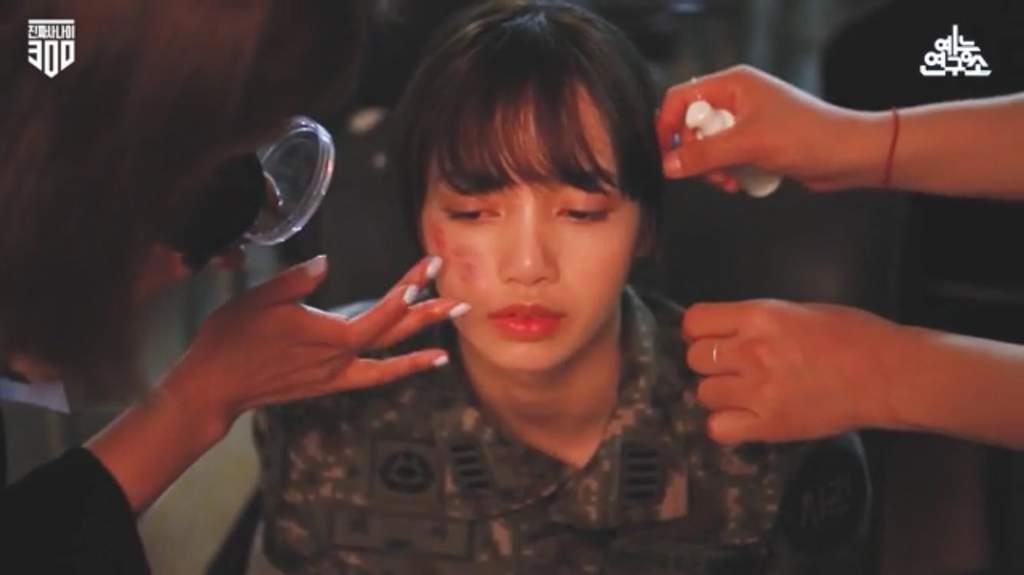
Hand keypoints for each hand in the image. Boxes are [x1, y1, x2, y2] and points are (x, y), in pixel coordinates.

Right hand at [163, 255, 461, 436]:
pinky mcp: (328, 384)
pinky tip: (411, 363)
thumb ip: (297, 280)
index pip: (384, 311)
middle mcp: (341, 359)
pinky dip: (396, 371)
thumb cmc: (232, 339)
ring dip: (420, 352)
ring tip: (448, 346)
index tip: (428, 268)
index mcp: (331, 336)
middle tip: (460, 301)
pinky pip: (371, 378)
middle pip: (396, 336)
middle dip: (429, 315)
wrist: (215, 387)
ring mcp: (336, 376)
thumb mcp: (260, 298)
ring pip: (389, 363)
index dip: (409, 289)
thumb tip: (325, 264)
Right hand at [657, 65, 888, 191]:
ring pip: (706, 147)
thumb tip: (668, 164)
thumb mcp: (748, 145)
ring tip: (729, 180)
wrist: (848, 156)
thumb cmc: (809, 137)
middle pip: (691, 127)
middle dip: (696, 155)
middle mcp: (736, 99)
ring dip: (712, 169)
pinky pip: (724, 158)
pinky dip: (727, 173)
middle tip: (708, 172)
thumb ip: (704, 155)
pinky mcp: (754, 143)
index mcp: (733, 85)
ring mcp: (745, 122)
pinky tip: (740, 182)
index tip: (667, 156)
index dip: (668, 127)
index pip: (681, 99)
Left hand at [682, 299, 903, 443]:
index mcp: (759, 317)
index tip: (711, 337)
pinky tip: (743, 419)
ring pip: (703, 393)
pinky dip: (725, 425)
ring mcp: (757, 391)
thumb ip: (759, 321)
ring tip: (742, 394)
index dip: (698, 330)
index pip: (695, 321)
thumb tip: (729, 331)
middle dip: (708, 362)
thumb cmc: (854, 335)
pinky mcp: (768, 426)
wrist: (889, 375)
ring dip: (718, 393)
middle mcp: (750, 352)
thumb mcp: (800, 310)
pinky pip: (718, 429)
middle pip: (695, 359)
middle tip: (731, 368)